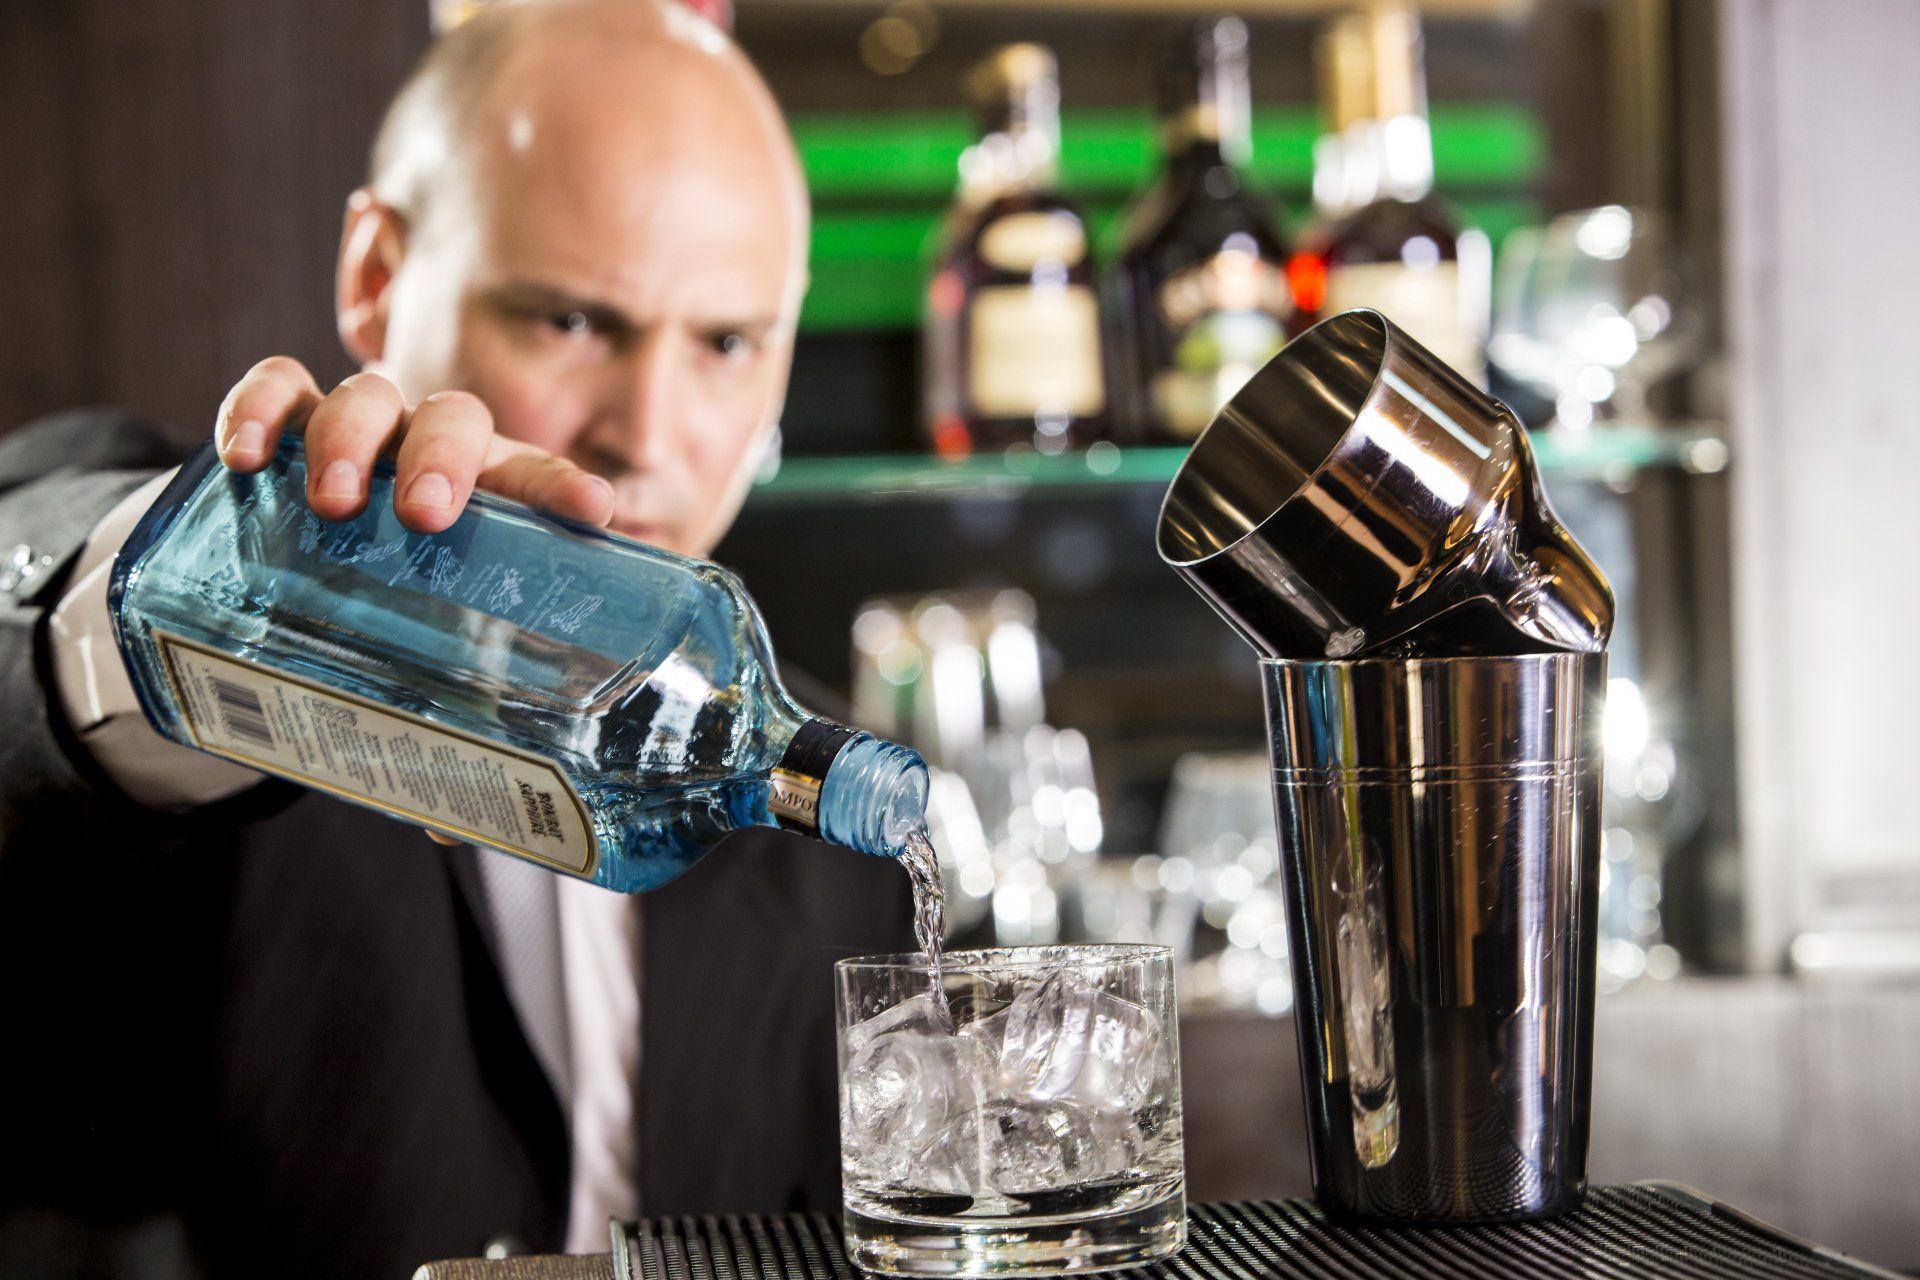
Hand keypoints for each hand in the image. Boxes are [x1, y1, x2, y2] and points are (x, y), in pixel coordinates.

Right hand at [213, 358, 616, 849]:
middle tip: (424, 514)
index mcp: (493, 506)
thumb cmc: (383, 608)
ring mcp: (361, 431)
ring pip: (367, 398)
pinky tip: (247, 456)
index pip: (542, 484)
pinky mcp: (280, 423)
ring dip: (352, 439)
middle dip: (444, 459)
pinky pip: (274, 388)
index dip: (567, 490)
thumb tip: (458, 830)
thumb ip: (447, 729)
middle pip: (458, 421)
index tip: (591, 511)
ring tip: (332, 503)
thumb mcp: (420, 659)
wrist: (282, 560)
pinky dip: (261, 409)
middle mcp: (434, 457)